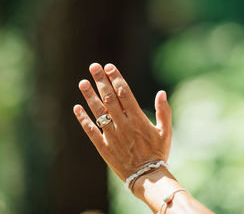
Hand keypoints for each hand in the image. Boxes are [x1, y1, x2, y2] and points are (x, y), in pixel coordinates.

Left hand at [73, 63, 171, 182]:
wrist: (147, 176)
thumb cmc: (158, 153)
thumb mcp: (166, 131)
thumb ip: (164, 111)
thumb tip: (161, 93)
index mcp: (138, 119)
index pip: (124, 94)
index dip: (116, 79)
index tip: (109, 67)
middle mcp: (123, 125)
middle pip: (109, 98)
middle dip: (101, 81)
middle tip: (94, 67)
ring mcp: (111, 136)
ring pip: (98, 112)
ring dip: (89, 96)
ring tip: (82, 82)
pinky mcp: (103, 147)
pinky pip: (91, 131)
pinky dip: (83, 119)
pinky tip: (77, 107)